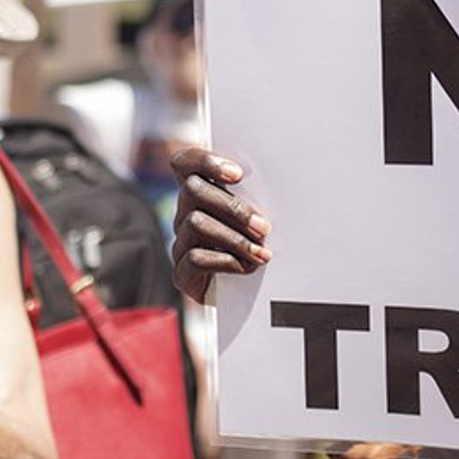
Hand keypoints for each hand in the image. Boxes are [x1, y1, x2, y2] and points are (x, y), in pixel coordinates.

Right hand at [169, 147, 270, 303]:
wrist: (249, 296)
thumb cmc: (257, 245)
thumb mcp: (257, 216)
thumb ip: (256, 198)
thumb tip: (277, 187)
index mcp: (202, 193)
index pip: (186, 163)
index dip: (205, 161)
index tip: (238, 175)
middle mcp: (185, 214)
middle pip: (193, 190)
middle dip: (233, 207)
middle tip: (263, 226)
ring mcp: (181, 243)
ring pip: (196, 223)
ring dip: (234, 238)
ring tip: (261, 252)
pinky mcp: (182, 273)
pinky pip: (195, 258)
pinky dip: (226, 261)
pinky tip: (246, 268)